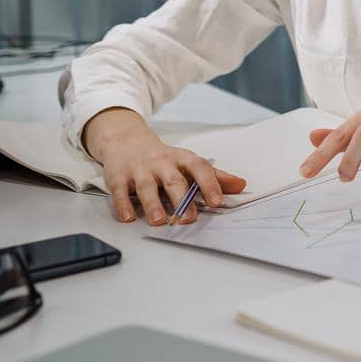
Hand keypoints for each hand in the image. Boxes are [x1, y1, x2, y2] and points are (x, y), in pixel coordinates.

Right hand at [82, 107, 246, 224]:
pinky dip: (122, 205)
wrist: (126, 140)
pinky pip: (120, 191)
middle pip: (174, 180)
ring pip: (147, 187)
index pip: (199, 168)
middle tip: (189, 218)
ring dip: (153, 204)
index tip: (217, 201)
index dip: (209, 184)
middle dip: (181, 199)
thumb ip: (214, 176)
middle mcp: (161, 163)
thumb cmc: (163, 158)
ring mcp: (140, 170)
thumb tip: (241, 185)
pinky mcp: (119, 177)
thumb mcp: (188, 163)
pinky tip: (128, 217)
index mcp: (182, 159)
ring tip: (159, 221)